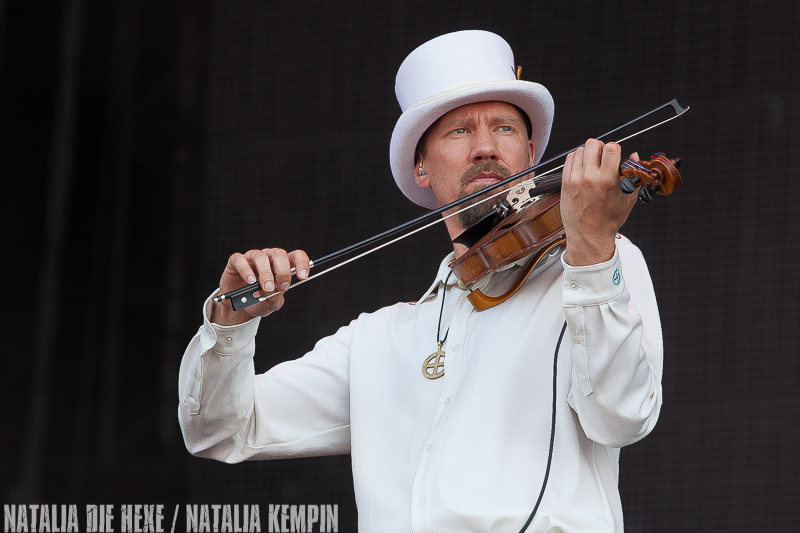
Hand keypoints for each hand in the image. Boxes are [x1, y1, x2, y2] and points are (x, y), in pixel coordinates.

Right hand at [211, 248, 310, 325]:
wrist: (239, 307)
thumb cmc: (258, 301)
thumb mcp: (271, 304)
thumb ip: (276, 298)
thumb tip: (277, 290)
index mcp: (281, 265)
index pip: (295, 256)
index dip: (302, 263)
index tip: (302, 277)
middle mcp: (268, 258)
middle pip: (279, 255)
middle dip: (283, 271)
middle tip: (282, 287)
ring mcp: (252, 258)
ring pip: (261, 257)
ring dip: (266, 273)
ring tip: (266, 287)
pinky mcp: (236, 262)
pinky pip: (240, 260)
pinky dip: (246, 270)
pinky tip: (250, 281)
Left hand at [560, 139, 637, 265]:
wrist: (588, 235)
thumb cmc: (609, 220)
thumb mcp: (627, 199)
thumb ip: (632, 175)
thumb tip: (634, 155)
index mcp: (607, 181)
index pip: (611, 148)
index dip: (615, 149)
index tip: (616, 156)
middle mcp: (589, 178)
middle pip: (593, 144)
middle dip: (601, 148)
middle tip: (603, 159)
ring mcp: (574, 180)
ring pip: (580, 150)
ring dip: (588, 153)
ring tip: (593, 165)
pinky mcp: (564, 182)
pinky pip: (569, 159)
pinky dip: (577, 159)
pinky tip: (583, 168)